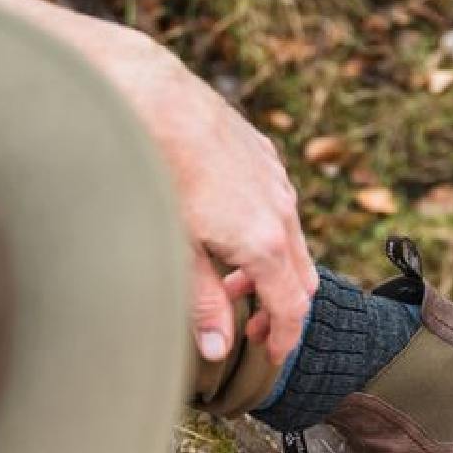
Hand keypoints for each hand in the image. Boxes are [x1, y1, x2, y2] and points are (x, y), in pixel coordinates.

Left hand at [0, 0, 317, 364]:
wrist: (150, 97)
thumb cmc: (157, 175)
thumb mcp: (175, 252)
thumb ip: (202, 303)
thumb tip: (219, 347)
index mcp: (265, 243)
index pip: (292, 307)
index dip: (284, 338)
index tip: (273, 355)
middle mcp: (281, 212)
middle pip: (302, 278)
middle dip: (282, 309)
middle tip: (252, 329)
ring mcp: (276, 181)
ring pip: (293, 241)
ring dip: (273, 271)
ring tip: (233, 283)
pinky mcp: (264, 156)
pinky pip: (280, 206)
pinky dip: (268, 234)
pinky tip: (230, 232)